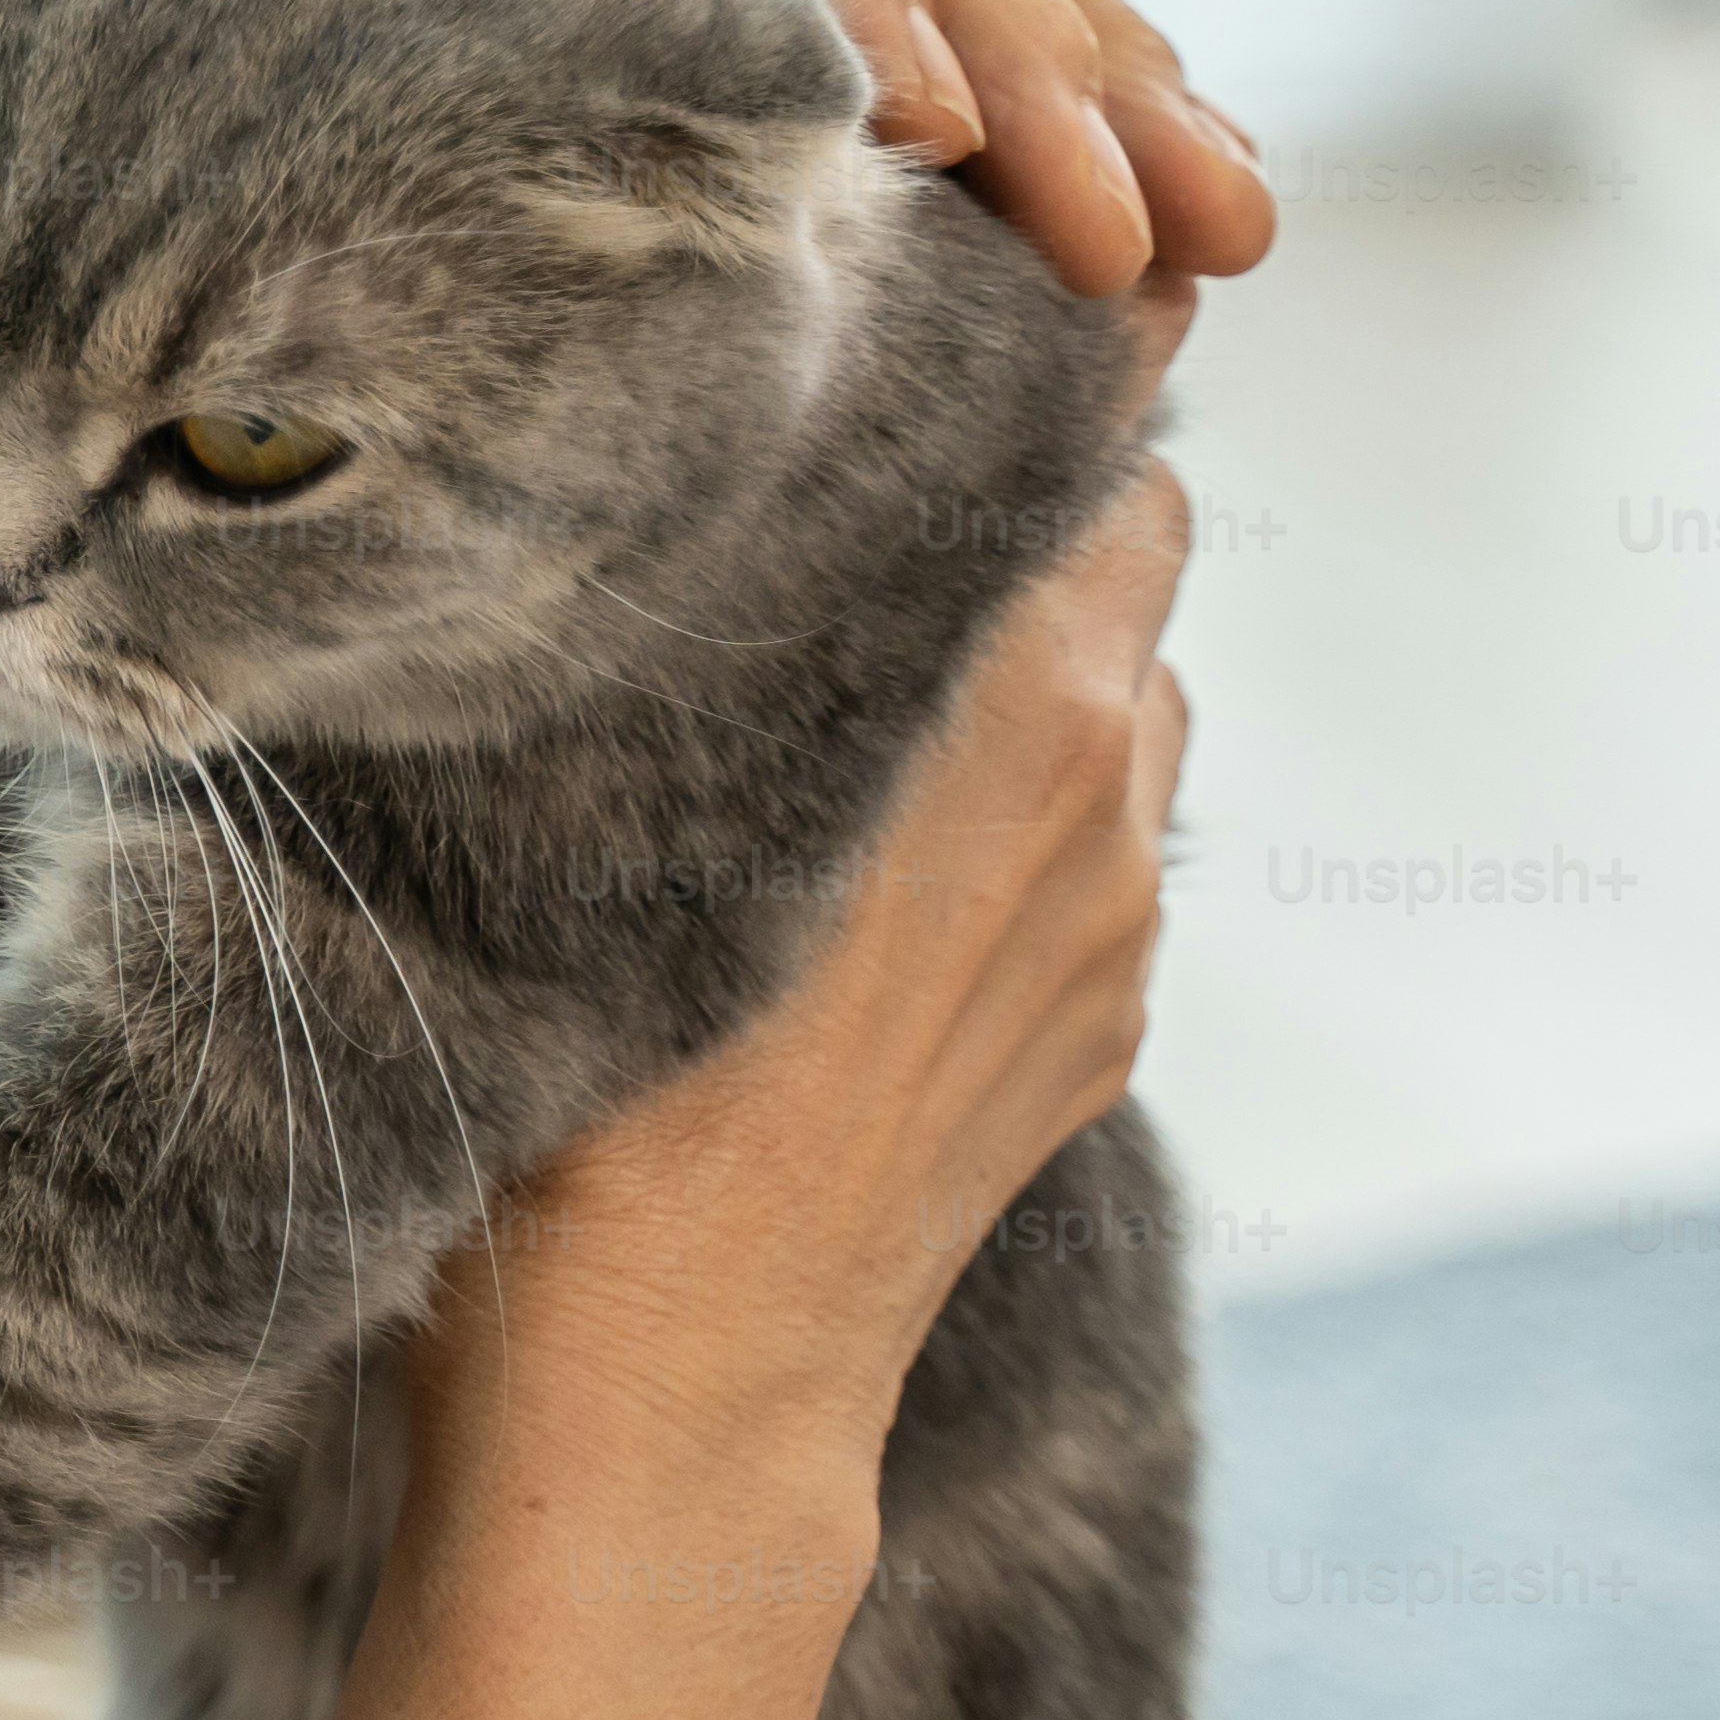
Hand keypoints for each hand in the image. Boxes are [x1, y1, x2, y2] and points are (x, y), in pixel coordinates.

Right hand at [431, 457, 1194, 1521]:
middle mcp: (1111, 780)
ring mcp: (1122, 921)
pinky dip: (1011, 830)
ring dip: (1019, 680)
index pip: (1113, 422)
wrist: (675, 1375)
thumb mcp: (634, 777)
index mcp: (1017, 687)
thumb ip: (739, 605)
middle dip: (1013, 519)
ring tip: (844, 724)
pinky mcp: (1103, 1032)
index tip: (937, 343)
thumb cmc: (592, 1066)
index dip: (1036, 367)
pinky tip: (859, 892)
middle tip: (844, 530)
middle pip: (1127, 543)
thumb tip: (746, 463)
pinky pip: (1089, 856)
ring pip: (1119, 704)